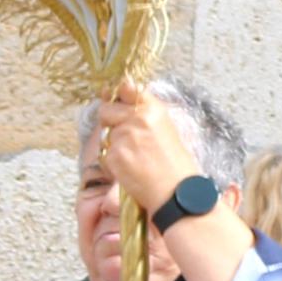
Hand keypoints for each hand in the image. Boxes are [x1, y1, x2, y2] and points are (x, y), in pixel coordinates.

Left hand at [94, 84, 203, 222]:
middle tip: (127, 139)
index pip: (127, 88)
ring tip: (134, 159)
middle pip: (106, 110)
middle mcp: (138, 118)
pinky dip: (112, 164)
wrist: (177, 192)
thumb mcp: (166, 128)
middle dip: (110, 122)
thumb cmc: (175, 164)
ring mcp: (124, 136)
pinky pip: (104, 155)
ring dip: (113, 145)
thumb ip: (145, 112)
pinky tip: (130, 170)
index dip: (116, 93)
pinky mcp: (115, 155)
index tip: (111, 94)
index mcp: (154, 109)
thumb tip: (126, 93)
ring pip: (105, 135)